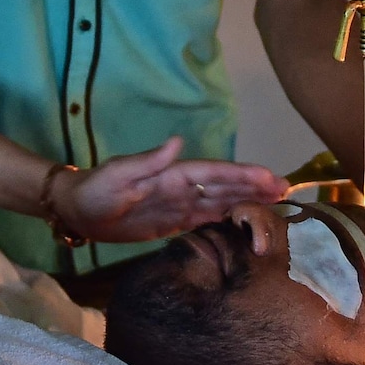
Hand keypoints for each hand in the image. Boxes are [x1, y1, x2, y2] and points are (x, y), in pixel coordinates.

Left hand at [52, 137, 285, 245]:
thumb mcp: (118, 174)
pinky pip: (207, 219)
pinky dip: (228, 218)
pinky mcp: (173, 222)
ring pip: (221, 202)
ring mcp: (179, 205)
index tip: (269, 177)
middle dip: (255, 187)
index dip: (242, 175)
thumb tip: (177, 142)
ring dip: (248, 201)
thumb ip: (148, 161)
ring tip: (276, 202)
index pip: (214, 173)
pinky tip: (246, 221)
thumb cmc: (95, 190)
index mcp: (172, 174)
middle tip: (287, 191)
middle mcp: (181, 188)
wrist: (77, 210)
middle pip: (225, 187)